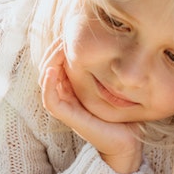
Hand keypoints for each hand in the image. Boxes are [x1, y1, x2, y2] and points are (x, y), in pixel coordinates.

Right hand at [39, 41, 142, 173]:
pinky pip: (50, 100)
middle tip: (64, 35)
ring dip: (49, 62)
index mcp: (75, 88)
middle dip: (53, 50)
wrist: (128, 141)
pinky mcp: (67, 117)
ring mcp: (65, 106)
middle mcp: (67, 96)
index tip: (70, 32)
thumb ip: (110, 70)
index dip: (60, 47)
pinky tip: (54, 69)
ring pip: (46, 80)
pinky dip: (48, 84)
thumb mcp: (117, 86)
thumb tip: (119, 43)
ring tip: (58, 47)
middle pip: (49, 68)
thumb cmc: (125, 114)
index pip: (58, 63)